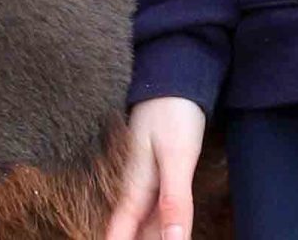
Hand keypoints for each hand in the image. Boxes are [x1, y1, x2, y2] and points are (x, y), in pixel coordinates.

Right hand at [106, 96, 208, 239]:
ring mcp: (146, 177)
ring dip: (152, 235)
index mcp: (135, 187)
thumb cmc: (174, 112)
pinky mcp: (159, 169)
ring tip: (163, 239)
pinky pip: (156, 206)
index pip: (120, 233)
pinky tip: (167, 230)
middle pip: (133, 229)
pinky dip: (162, 223)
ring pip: (145, 220)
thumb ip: (174, 201)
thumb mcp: (178, 157)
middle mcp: (136, 185)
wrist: (175, 75)